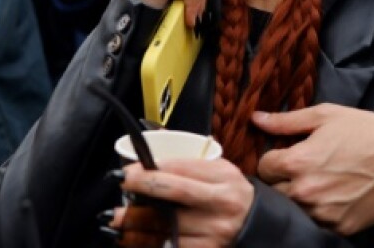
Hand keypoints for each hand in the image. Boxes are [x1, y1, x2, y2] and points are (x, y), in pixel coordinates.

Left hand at [114, 158, 253, 246]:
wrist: (258, 225)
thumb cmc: (229, 194)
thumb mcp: (219, 171)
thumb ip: (187, 160)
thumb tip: (150, 135)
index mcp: (222, 176)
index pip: (180, 168)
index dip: (148, 169)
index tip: (125, 171)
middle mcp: (220, 203)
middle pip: (173, 193)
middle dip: (140, 188)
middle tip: (117, 186)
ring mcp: (214, 230)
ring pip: (166, 225)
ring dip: (135, 223)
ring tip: (115, 218)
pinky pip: (170, 247)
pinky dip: (146, 243)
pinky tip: (130, 239)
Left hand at [254, 105, 373, 234]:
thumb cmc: (364, 130)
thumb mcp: (324, 116)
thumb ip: (286, 121)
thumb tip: (256, 119)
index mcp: (298, 162)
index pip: (263, 168)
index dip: (273, 159)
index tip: (285, 155)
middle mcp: (306, 191)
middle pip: (273, 192)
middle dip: (282, 181)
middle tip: (301, 170)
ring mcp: (323, 213)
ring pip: (293, 210)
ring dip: (299, 199)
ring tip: (318, 182)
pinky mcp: (341, 227)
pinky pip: (317, 223)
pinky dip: (320, 212)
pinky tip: (333, 196)